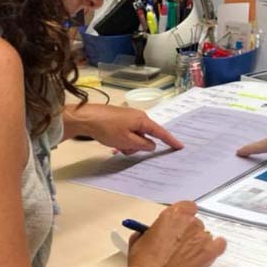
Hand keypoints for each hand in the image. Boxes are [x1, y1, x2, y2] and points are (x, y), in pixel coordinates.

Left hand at [64, 104, 182, 154]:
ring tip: (116, 145)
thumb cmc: (108, 129)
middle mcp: (138, 117)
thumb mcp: (127, 141)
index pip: (161, 132)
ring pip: (136, 136)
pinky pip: (129, 132)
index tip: (180, 146)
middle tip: (124, 149)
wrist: (86, 118)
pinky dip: (124, 139)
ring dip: (129, 144)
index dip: (170, 140)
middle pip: (146, 136)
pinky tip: (112, 141)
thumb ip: (143, 145)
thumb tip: (152, 145)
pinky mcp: (121, 119)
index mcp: (143, 120)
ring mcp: (129, 117)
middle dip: (138, 146)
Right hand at [126, 201, 225, 266]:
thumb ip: (148, 232)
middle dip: (189, 232)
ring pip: (206, 234)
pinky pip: (220, 244)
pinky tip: (210, 251)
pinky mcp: (210, 251)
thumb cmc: (145, 263)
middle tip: (180, 244)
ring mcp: (201, 236)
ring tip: (189, 254)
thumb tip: (148, 233)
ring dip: (199, 242)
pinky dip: (216, 247)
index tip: (181, 222)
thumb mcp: (138, 241)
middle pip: (196, 222)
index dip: (185, 215)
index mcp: (173, 215)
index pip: (187, 206)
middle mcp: (189, 222)